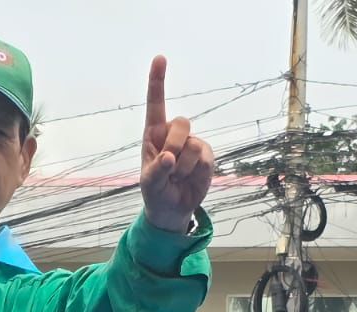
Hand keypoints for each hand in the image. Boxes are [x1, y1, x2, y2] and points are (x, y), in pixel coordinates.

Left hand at [140, 56, 215, 232]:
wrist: (172, 208)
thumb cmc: (155, 191)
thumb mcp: (149, 184)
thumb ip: (156, 170)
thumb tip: (169, 157)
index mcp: (153, 134)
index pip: (155, 104)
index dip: (157, 81)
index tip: (160, 58)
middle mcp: (173, 134)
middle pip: (180, 124)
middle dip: (174, 147)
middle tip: (168, 168)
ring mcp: (192, 142)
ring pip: (193, 145)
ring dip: (183, 167)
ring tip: (176, 177)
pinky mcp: (206, 154)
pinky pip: (204, 159)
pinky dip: (195, 173)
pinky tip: (189, 179)